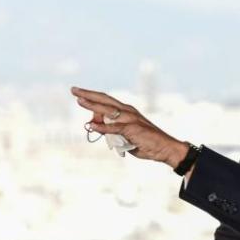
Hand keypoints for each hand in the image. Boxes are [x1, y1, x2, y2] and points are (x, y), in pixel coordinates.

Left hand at [71, 86, 188, 168]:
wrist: (165, 148)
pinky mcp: (132, 129)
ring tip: (79, 100)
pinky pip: (114, 128)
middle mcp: (128, 111)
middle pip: (105, 100)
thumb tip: (95, 126)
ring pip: (108, 110)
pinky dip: (103, 127)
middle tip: (74, 90)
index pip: (106, 101)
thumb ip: (110, 131)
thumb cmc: (146, 143)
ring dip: (92, 105)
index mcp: (127, 111)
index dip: (92, 97)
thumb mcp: (125, 137)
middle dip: (88, 94)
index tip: (79, 94)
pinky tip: (92, 126)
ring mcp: (130, 119)